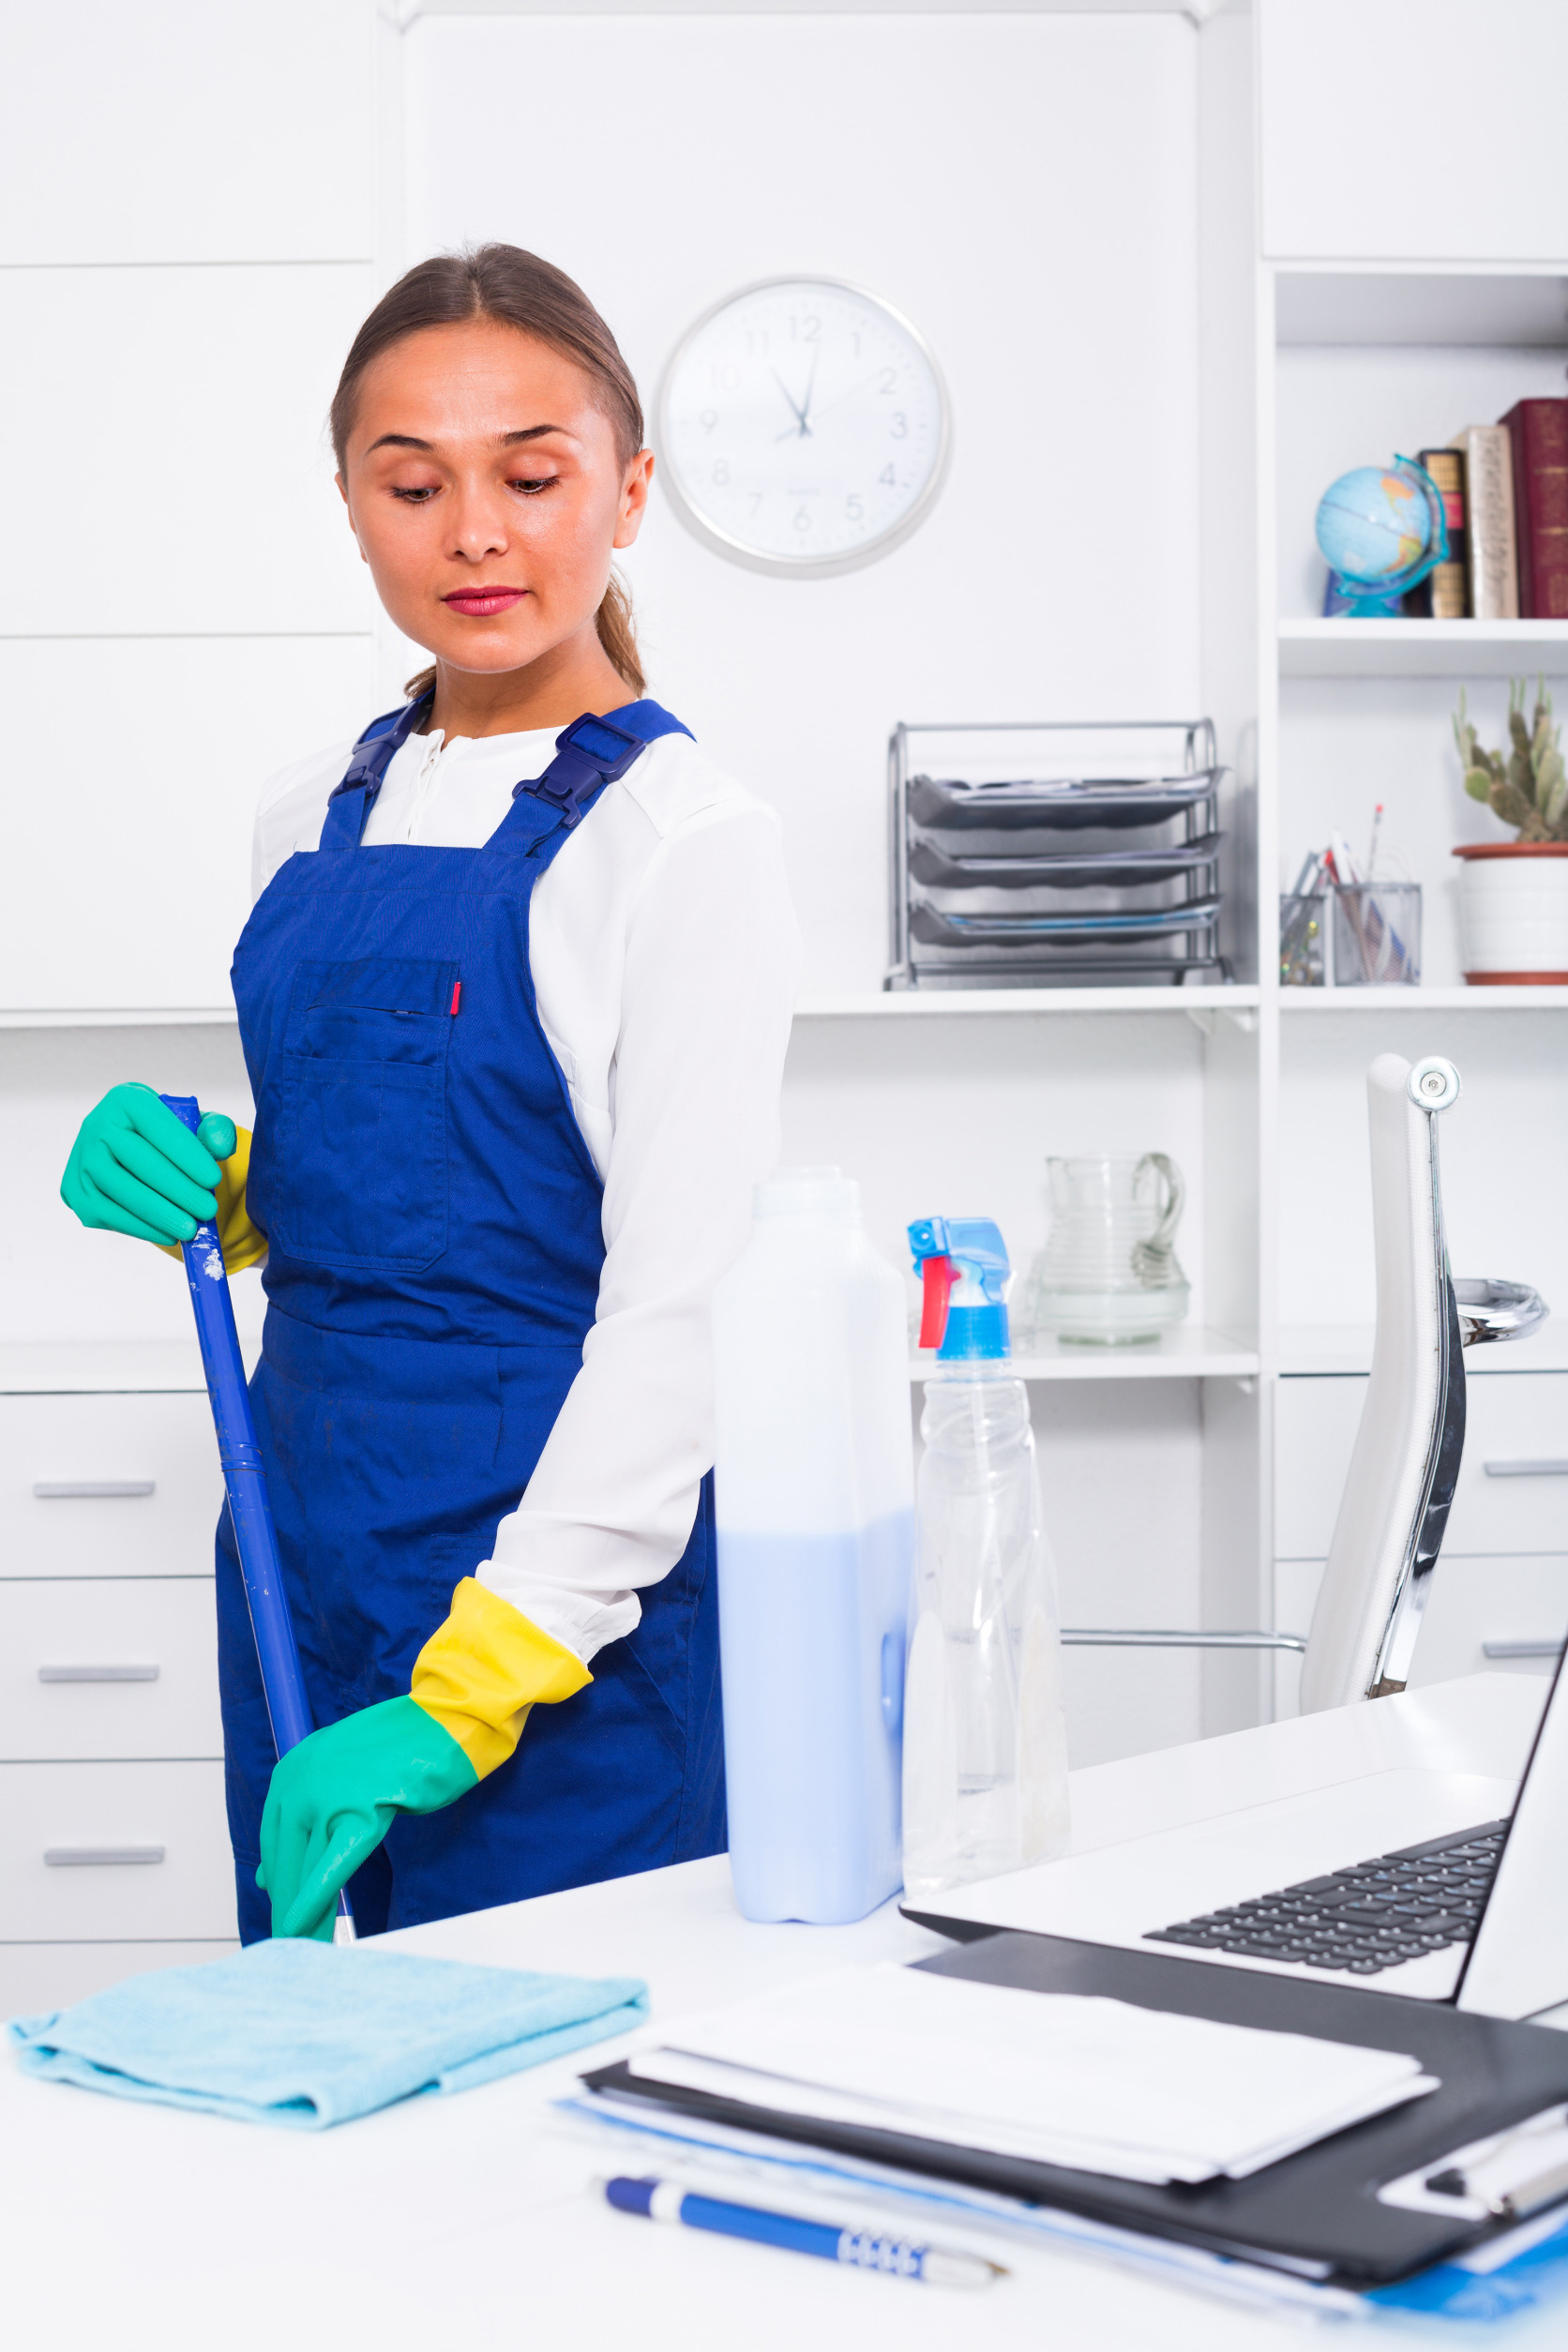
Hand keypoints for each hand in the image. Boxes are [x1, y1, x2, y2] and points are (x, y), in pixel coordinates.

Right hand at [61, 1084, 237, 1246]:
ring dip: (158, 1213)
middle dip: (177, 1190)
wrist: (139, 1154)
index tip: (213, 1180)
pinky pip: (106, 1213)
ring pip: (119, 1189)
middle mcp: (96, 1124)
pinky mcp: (74, 1190)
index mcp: (126, 1099)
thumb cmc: (172, 1140)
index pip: (157, 1126)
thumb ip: (216, 1130)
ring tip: (191, 1229)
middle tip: (208, 1211)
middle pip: (138, 1161)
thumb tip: (220, 1144)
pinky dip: (139, 1228)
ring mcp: (81, 1158)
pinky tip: (168, 1234)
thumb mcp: (199, 1127)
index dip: (186, 1155)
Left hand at [257, 1696, 476, 1939]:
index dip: (282, 1882)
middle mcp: (300, 1781)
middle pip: (285, 1858)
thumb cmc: (403, 1748)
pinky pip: (330, 1865)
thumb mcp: (339, 1776)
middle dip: (289, 1904)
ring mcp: (327, 1795)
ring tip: (307, 1947)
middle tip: (295, 1942)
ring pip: (304, 1868)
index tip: (284, 1913)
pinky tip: (302, 1927)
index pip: (276, 1840)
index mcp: (292, 1770)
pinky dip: (314, 1899)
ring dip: (303, 1913)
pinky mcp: (359, 1810)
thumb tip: (265, 1878)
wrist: (448, 1720)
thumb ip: (305, 1817)